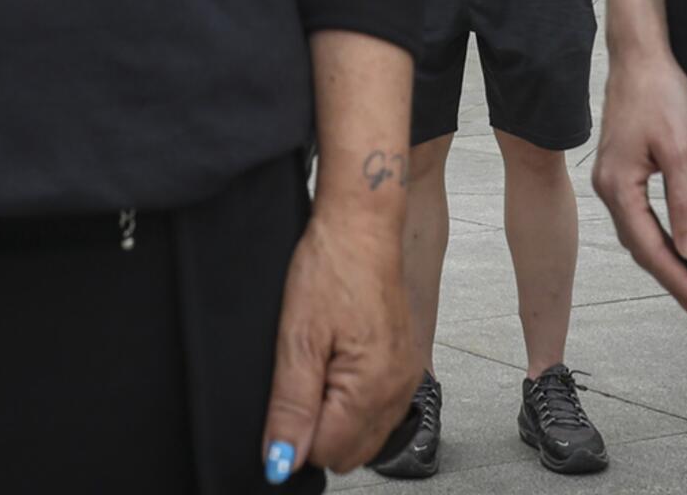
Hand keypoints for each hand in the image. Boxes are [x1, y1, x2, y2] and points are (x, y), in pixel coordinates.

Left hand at [262, 209, 418, 482]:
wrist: (362, 224)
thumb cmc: (332, 266)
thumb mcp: (297, 338)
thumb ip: (291, 407)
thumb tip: (280, 462)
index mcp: (373, 389)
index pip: (325, 453)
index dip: (296, 429)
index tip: (289, 388)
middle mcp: (398, 391)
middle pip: (349, 451)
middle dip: (319, 425)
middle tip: (305, 370)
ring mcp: (406, 377)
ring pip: (364, 433)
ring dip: (337, 412)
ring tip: (321, 359)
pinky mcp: (405, 363)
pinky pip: (377, 407)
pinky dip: (354, 397)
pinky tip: (338, 357)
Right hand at [591, 48, 686, 327]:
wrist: (640, 55)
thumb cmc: (660, 94)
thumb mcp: (680, 150)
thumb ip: (685, 203)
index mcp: (618, 186)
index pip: (652, 249)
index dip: (682, 282)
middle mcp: (607, 187)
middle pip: (641, 249)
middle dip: (675, 281)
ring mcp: (611, 178)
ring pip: (637, 235)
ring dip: (665, 264)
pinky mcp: (620, 168)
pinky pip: (637, 217)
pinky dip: (656, 240)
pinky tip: (674, 246)